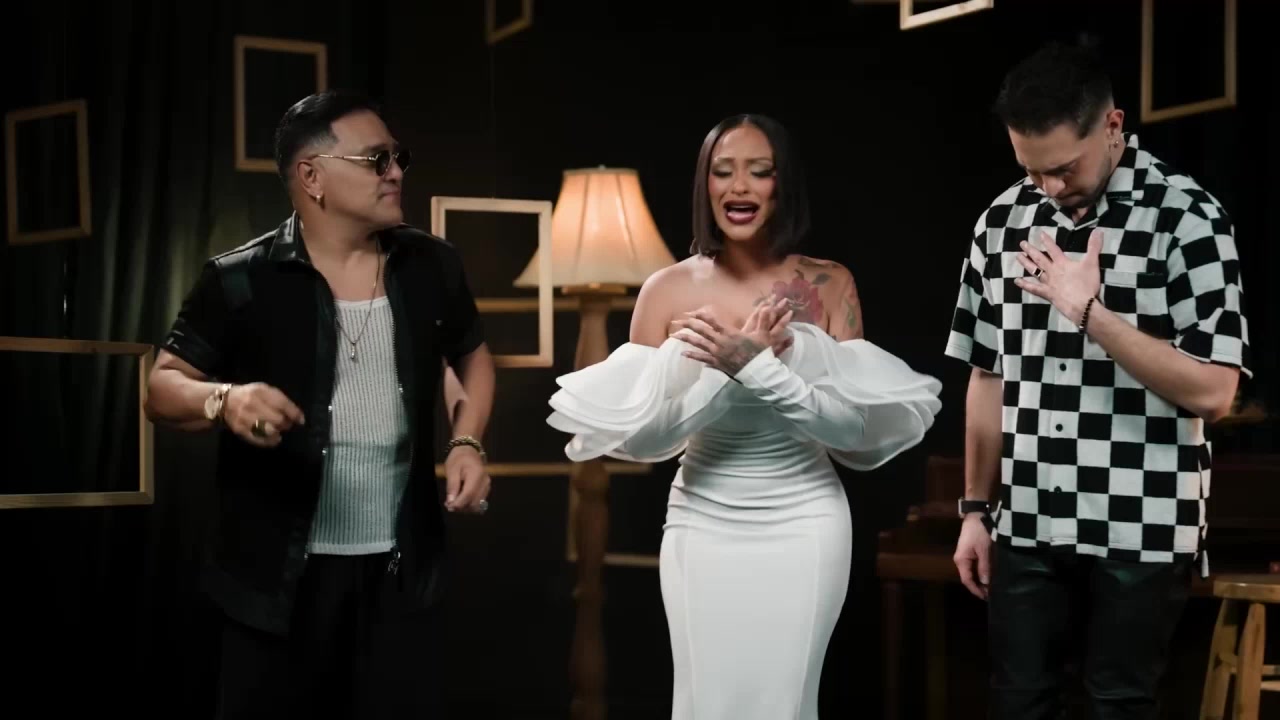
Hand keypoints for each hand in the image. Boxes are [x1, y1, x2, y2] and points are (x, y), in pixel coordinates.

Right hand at [222, 383, 305, 447]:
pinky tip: (273, 440)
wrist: (224, 401)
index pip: (282, 404)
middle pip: (278, 419)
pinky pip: (258, 439)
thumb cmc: (250, 395)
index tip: (301, 421)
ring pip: (269, 431)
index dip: (294, 414)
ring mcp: (245, 418)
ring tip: (278, 431)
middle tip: (287, 425)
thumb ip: (280, 400)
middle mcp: (253, 403)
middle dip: (286, 424)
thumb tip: (298, 416)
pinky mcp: (240, 430)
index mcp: (261, 391)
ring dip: (278, 433)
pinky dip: (269, 442)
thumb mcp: (264, 390)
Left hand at [444, 446, 489, 512]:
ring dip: (466, 507)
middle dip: (461, 507)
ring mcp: (487, 485)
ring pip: (478, 505)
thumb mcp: (451, 469)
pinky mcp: (486, 488)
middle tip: (449, 504)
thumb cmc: (459, 458)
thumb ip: (452, 486)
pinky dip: (470, 504)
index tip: (448, 507)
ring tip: (455, 501)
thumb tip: (451, 502)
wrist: (469, 451)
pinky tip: (461, 499)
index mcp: (476, 475)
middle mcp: (484, 482)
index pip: (469, 495)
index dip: (459, 504)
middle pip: (475, 502)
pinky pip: (479, 501)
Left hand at [671, 298, 792, 375]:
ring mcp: (717, 354)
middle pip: (701, 331)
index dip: (701, 315)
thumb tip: (767, 306)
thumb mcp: (763, 335)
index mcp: (730, 333)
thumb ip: (763, 320)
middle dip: (688, 324)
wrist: (758, 372)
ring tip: (674, 335)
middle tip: (676, 321)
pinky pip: (702, 359)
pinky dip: (693, 356)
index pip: (712, 321)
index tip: (691, 312)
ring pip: (698, 344)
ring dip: (686, 338)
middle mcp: (721, 342)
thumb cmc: (761, 353)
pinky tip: (683, 354)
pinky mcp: (717, 363)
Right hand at [953, 513, 992, 600]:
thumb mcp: (984, 549)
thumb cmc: (979, 532)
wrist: (976, 515)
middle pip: (968, 578)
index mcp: (961, 560)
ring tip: (991, 588)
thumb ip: (984, 566)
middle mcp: (960, 560)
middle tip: (991, 595)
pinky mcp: (969, 552)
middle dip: (979, 587)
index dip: (976, 590)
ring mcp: (964, 556)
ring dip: (980, 581)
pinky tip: (988, 576)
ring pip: (971, 573)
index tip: (986, 598)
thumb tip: (986, 582)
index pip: (967, 580)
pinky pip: (973, 567)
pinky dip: (980, 574)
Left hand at [1013, 230, 1102, 325]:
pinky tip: (1016, 281)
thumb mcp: (1093, 263)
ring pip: (1034, 271)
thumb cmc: (1088, 284)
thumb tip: (1098, 230)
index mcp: (1062, 263)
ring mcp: (1048, 283)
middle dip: (1031, 250)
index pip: (1053, 249)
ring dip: (1026, 263)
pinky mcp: (1047, 294)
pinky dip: (1024, 285)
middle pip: (1040, 258)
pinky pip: (1033, 288)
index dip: (1047, 241)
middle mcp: (1053, 271)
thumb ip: (1094, 246)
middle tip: (1021, 243)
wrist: (1083, 304)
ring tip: (1017, 256)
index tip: (1040, 234)